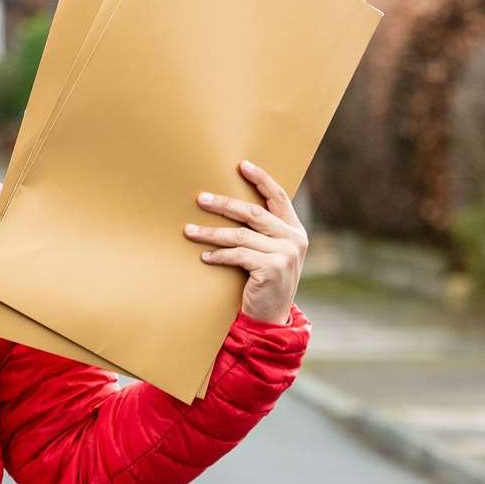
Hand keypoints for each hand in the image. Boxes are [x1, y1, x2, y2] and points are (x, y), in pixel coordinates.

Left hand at [183, 159, 307, 325]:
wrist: (270, 318)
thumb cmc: (262, 282)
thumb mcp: (269, 253)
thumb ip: (261, 232)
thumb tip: (227, 204)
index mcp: (295, 231)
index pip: (279, 197)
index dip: (261, 179)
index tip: (242, 165)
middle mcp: (294, 239)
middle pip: (253, 212)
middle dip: (224, 204)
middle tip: (200, 199)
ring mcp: (286, 254)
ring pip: (240, 235)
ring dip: (211, 233)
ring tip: (188, 231)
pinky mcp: (273, 268)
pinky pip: (238, 255)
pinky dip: (218, 255)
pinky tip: (204, 256)